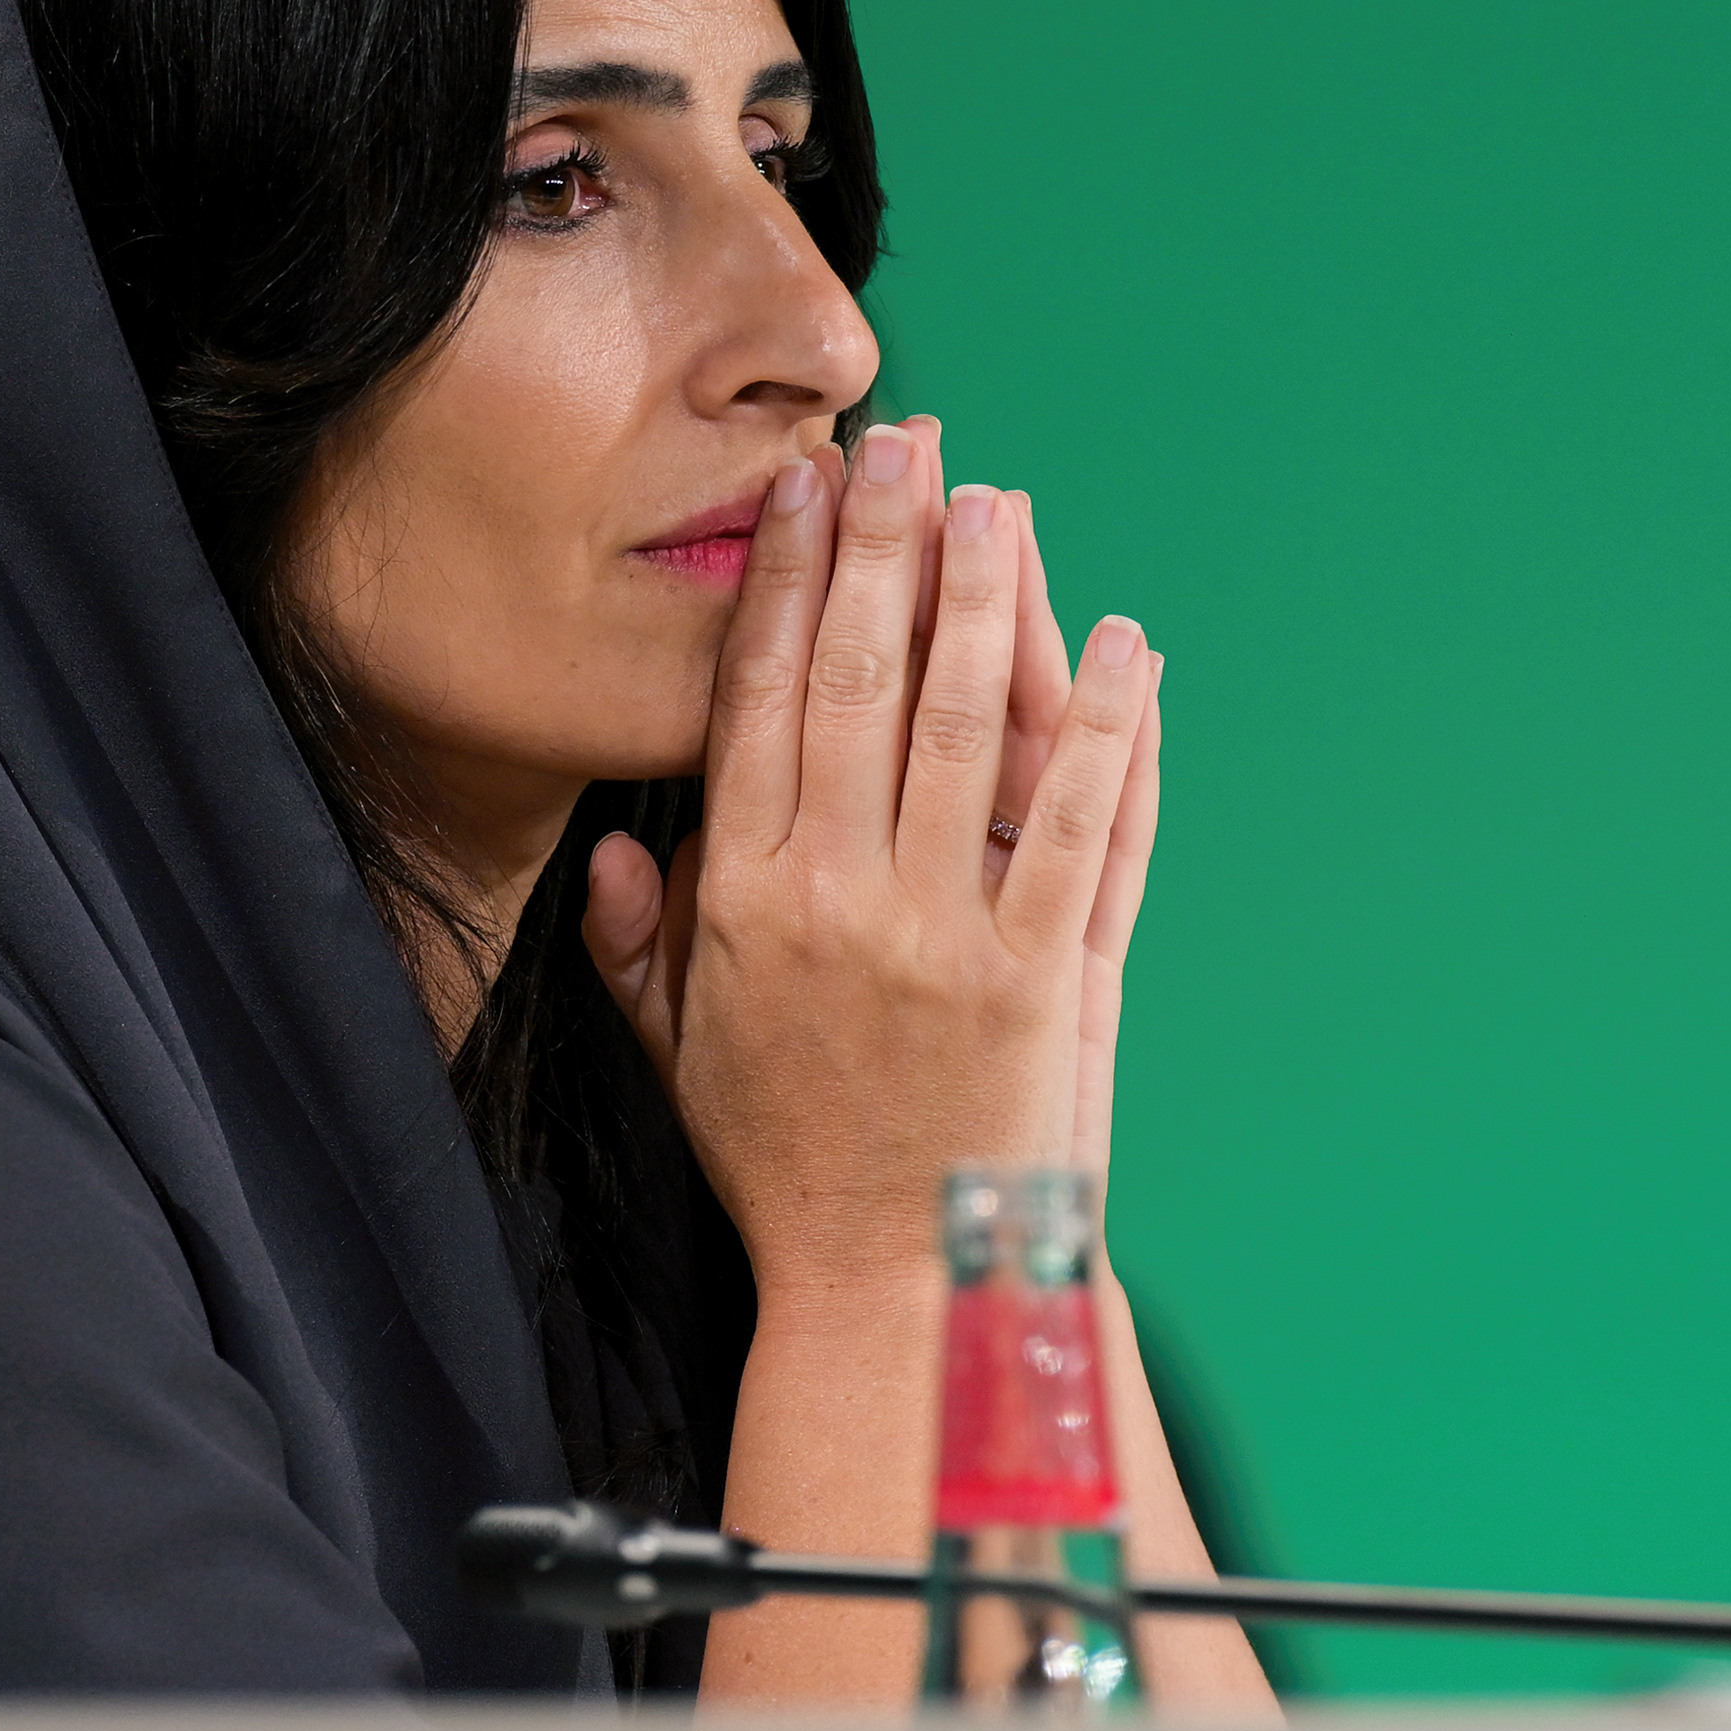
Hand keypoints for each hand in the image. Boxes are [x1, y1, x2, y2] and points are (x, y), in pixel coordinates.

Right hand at [583, 416, 1164, 1299]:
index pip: (754, 699)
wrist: (901, 1288)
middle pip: (854, 677)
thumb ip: (633, 949)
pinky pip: (1078, 822)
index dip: (781, 579)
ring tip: (999, 502)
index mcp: (738, 900)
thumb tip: (605, 855)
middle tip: (904, 442)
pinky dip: (1106, 727)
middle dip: (881, 545)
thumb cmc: (788, 1166)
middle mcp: (831, 894)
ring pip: (961, 723)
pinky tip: (1125, 646)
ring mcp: (940, 929)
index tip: (802, 490)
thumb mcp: (678, 1056)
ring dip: (985, 598)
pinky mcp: (1041, 971)